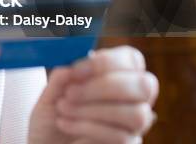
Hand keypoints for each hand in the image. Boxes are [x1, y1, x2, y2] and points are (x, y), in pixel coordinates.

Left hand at [29, 46, 158, 143]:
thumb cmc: (52, 117)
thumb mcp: (51, 94)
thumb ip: (61, 78)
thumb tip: (72, 69)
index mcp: (116, 76)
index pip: (132, 59)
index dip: (108, 61)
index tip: (77, 70)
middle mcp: (132, 99)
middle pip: (145, 86)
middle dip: (104, 86)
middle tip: (71, 92)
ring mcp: (133, 125)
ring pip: (136, 114)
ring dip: (93, 109)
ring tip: (64, 108)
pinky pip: (122, 136)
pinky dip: (87, 127)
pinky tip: (65, 124)